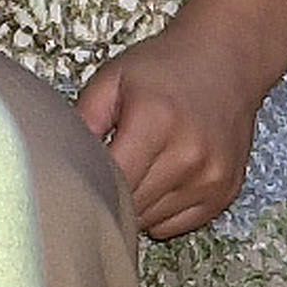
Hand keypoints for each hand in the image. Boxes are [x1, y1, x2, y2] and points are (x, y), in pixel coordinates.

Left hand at [76, 0, 286, 237]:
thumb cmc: (162, 66)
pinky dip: (160, 212)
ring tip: (132, 170)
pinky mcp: (225, 194)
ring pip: (153, 222)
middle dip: (109, 196)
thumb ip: (84, 118)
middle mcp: (189, 155)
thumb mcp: (113, 77)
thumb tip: (59, 160)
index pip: (112, 182)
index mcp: (155, 121)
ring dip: (135, 207)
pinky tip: (156, 180)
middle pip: (132, 207)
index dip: (88, 185)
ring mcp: (211, 179)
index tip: (74, 179)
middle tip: (98, 174)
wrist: (227, 60)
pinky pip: (178, 225)